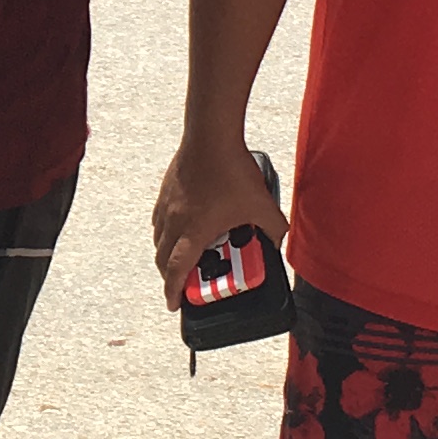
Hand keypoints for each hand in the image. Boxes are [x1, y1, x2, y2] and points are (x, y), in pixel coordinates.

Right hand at [153, 139, 287, 308]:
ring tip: (182, 255)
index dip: (173, 291)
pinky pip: (160, 218)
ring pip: (158, 238)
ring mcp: (167, 204)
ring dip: (166, 252)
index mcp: (194, 231)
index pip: (177, 270)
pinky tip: (182, 223)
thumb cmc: (230, 168)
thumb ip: (273, 227)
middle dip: (169, 276)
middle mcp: (175, 221)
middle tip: (180, 283)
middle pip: (162, 258)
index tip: (173, 304)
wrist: (211, 134)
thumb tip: (279, 239)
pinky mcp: (166, 189)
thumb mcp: (261, 204)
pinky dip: (166, 229)